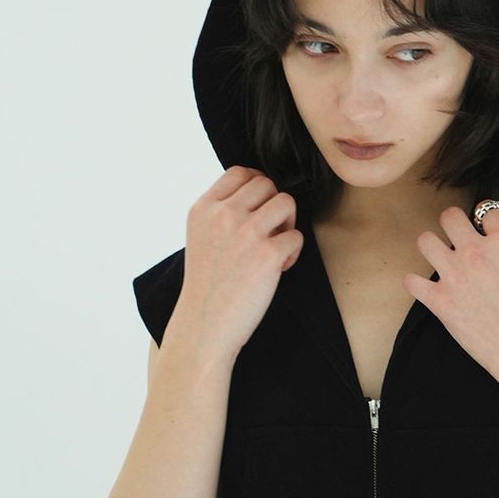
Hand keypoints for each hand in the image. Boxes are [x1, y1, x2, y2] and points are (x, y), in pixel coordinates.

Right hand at [174, 166, 303, 361]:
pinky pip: (297, 237)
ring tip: (273, 249)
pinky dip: (292, 254)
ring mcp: (246, 232)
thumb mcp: (201, 236)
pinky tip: (276, 271)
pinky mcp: (268, 254)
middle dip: (273, 206)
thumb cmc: (208, 285)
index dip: (257, 186)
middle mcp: (223, 215)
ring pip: (286, 202)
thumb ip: (221, 211)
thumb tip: (258, 188)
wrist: (204, 326)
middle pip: (267, 183)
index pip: (240, 172)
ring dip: (287, 225)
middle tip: (267, 235)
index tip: (259, 209)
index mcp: (203, 208)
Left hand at [402, 204, 498, 396]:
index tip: (485, 228)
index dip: (487, 220)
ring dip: (432, 248)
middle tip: (459, 239)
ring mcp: (455, 276)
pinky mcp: (439, 301)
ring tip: (441, 259)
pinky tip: (428, 289)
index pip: (488, 209)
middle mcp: (478, 252)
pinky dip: (416, 284)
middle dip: (454, 225)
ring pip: (424, 240)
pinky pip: (410, 280)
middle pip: (449, 216)